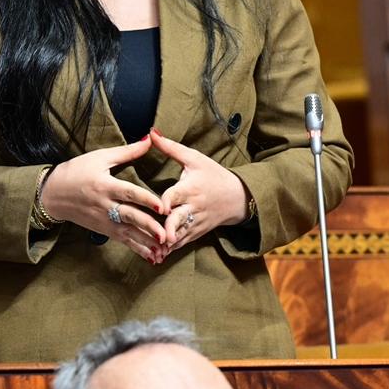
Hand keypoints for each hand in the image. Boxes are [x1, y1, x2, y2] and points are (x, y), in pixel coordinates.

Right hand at [40, 136, 167, 262]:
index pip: (128, 193)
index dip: (145, 200)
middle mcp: (104, 205)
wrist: (52, 193)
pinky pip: (122, 240)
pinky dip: (137, 248)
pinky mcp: (103, 229)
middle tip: (166, 234)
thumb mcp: (100, 157)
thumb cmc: (76, 171)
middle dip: (148, 227)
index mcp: (105, 185)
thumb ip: (127, 152)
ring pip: (128, 233)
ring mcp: (104, 220)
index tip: (162, 206)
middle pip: (130, 217)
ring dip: (146, 242)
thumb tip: (149, 139)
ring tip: (163, 250)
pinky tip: (151, 256)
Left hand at [151, 128, 249, 253]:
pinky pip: (183, 243)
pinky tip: (156, 256)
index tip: (159, 207)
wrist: (237, 197)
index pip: (177, 195)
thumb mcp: (194, 159)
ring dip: (166, 243)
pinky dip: (171, 249)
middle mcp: (193, 207)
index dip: (167, 201)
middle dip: (170, 228)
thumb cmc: (212, 174)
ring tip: (152, 252)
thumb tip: (150, 132)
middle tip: (160, 236)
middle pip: (180, 219)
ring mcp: (195, 222)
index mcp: (191, 188)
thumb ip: (170, 148)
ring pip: (180, 235)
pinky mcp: (196, 232)